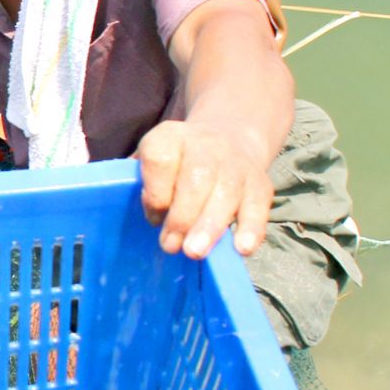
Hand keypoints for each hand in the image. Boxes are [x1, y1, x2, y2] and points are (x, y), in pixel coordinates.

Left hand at [134, 120, 273, 259]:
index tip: (153, 217)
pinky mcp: (260, 183)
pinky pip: (258, 206)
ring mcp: (236, 162)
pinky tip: (242, 248)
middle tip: (170, 245)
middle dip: (182, 217)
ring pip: (226, 192)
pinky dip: (251, 229)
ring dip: (210, 226)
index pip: (160, 159)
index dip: (155, 193)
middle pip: (196, 178)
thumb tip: (130, 206)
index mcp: (170, 137)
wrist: (228, 139)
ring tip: (195, 252)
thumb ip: (139, 182)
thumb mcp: (152, 159)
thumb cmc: (178, 163)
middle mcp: (205, 145)